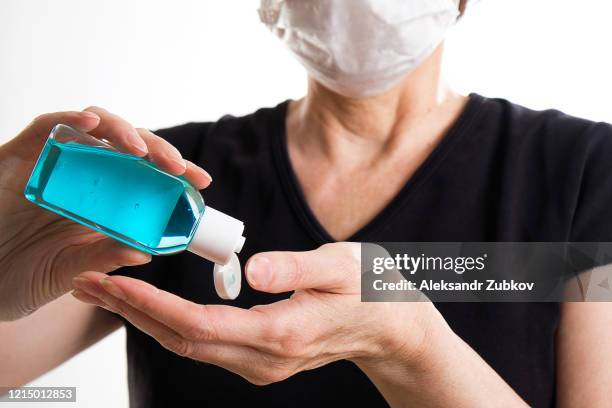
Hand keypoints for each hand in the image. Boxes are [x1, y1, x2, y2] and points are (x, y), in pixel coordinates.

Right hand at [0, 108, 211, 320]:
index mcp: (101, 200)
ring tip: (142, 152)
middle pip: (128, 146)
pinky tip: (92, 128)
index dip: (175, 174)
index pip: (146, 175)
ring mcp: (52, 163)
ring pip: (95, 127)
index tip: (201, 183)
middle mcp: (82, 176)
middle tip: (180, 168)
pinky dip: (70, 121)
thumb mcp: (73, 269)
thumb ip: (106, 256)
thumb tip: (147, 251)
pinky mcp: (18, 155)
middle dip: (159, 151)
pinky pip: (46, 127)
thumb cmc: (21, 277)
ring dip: (123, 132)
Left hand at [71, 242, 443, 384]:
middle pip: (182, 340)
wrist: (391, 327)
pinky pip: (205, 345)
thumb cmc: (370, 289)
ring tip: (109, 291)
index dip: (152, 305)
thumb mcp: (342, 266)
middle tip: (89, 282)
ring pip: (189, 346)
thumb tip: (251, 270)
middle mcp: (264, 359)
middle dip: (131, 312)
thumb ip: (296, 268)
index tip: (114, 281)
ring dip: (145, 320)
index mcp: (280, 333)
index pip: (198, 323)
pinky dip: (170, 324)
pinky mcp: (261, 359)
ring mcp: (261, 365)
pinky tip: (153, 305)